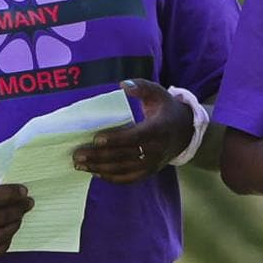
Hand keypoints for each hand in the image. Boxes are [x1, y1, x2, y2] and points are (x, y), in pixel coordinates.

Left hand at [72, 80, 192, 182]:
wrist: (184, 131)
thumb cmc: (165, 109)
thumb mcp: (158, 92)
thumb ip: (141, 86)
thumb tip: (123, 85)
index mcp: (159, 128)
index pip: (136, 136)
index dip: (116, 139)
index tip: (97, 139)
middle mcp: (157, 149)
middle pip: (125, 155)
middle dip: (100, 156)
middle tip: (78, 154)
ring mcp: (153, 163)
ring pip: (124, 169)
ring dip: (100, 168)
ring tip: (80, 164)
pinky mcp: (149, 172)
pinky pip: (128, 178)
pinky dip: (111, 177)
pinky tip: (95, 172)